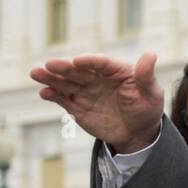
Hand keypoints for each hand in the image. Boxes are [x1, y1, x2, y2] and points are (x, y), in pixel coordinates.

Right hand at [30, 53, 164, 153]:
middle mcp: (97, 78)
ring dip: (51, 78)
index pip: (101, 63)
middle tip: (49, 64)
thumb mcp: (151, 93)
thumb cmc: (147, 108)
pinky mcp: (77, 106)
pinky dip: (53, 95)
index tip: (77, 62)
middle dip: (63, 67)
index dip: (89, 62)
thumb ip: (146, 75)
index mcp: (116, 70)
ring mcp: (86, 91)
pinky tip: (44, 93)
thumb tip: (151, 55)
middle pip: (79, 71)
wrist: (137, 133)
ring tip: (36, 73)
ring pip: (66, 82)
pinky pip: (63, 99)